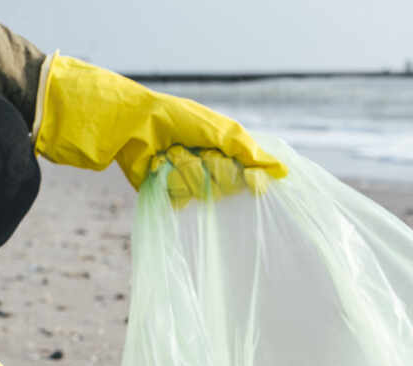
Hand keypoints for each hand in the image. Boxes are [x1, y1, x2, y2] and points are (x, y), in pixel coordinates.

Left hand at [32, 55, 285, 200]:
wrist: (131, 125)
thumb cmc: (174, 119)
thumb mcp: (216, 128)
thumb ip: (247, 149)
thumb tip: (281, 171)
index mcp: (224, 151)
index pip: (249, 176)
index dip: (251, 180)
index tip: (254, 182)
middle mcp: (209, 168)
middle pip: (227, 186)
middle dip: (212, 167)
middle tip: (198, 151)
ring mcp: (189, 182)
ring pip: (202, 192)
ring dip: (187, 169)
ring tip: (171, 153)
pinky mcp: (168, 193)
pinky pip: (180, 199)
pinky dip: (170, 180)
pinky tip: (160, 166)